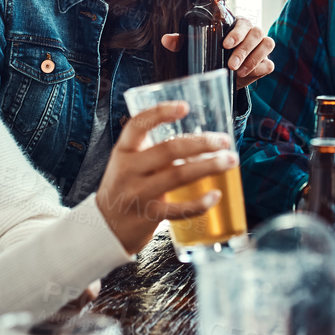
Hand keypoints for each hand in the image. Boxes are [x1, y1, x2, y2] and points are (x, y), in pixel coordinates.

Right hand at [96, 102, 236, 253]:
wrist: (104, 227)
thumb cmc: (124, 188)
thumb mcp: (128, 163)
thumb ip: (154, 151)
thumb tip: (200, 142)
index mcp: (123, 151)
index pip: (138, 125)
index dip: (160, 113)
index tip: (184, 107)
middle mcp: (129, 169)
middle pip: (169, 149)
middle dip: (202, 142)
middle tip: (224, 140)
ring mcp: (138, 193)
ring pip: (178, 175)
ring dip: (209, 166)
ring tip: (230, 160)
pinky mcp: (149, 215)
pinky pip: (180, 209)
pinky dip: (200, 203)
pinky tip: (216, 195)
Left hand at [160, 17, 275, 86]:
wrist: (224, 72)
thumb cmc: (212, 52)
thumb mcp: (197, 47)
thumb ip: (183, 42)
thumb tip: (166, 39)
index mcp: (238, 25)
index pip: (243, 23)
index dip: (237, 33)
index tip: (225, 44)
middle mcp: (252, 33)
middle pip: (257, 33)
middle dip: (244, 49)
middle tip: (230, 64)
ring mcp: (262, 47)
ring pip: (267, 44)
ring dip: (253, 58)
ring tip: (238, 72)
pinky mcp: (265, 63)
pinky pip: (269, 63)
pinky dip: (260, 68)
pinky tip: (248, 75)